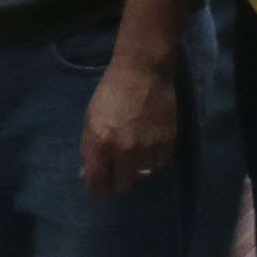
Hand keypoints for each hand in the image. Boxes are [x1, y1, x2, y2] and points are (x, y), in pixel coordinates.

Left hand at [79, 45, 180, 195]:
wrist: (144, 71)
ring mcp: (149, 149)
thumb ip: (89, 148)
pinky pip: (158, 163)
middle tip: (116, 164)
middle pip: (121, 186)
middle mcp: (126, 151)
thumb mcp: (90, 119)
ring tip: (135, 145)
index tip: (98, 180)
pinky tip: (149, 139)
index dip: (96, 186)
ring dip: (137, 165)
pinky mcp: (168, 143)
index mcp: (102, 143)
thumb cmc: (111, 92)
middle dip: (116, 177)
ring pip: (142, 175)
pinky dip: (153, 157)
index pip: (97, 184)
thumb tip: (89, 173)